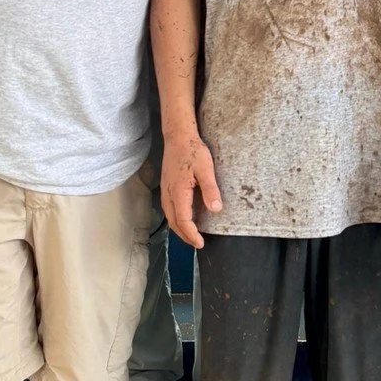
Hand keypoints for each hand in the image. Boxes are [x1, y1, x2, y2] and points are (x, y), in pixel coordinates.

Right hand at [161, 129, 221, 248]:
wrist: (178, 137)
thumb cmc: (193, 151)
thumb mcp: (206, 169)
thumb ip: (210, 189)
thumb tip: (216, 209)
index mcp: (178, 192)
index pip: (183, 220)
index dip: (191, 234)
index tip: (201, 243)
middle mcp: (168, 194)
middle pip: (174, 222)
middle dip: (185, 235)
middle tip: (197, 243)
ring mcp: (165, 191)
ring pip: (169, 216)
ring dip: (179, 228)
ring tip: (191, 235)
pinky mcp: (166, 187)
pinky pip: (169, 209)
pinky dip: (176, 218)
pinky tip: (183, 218)